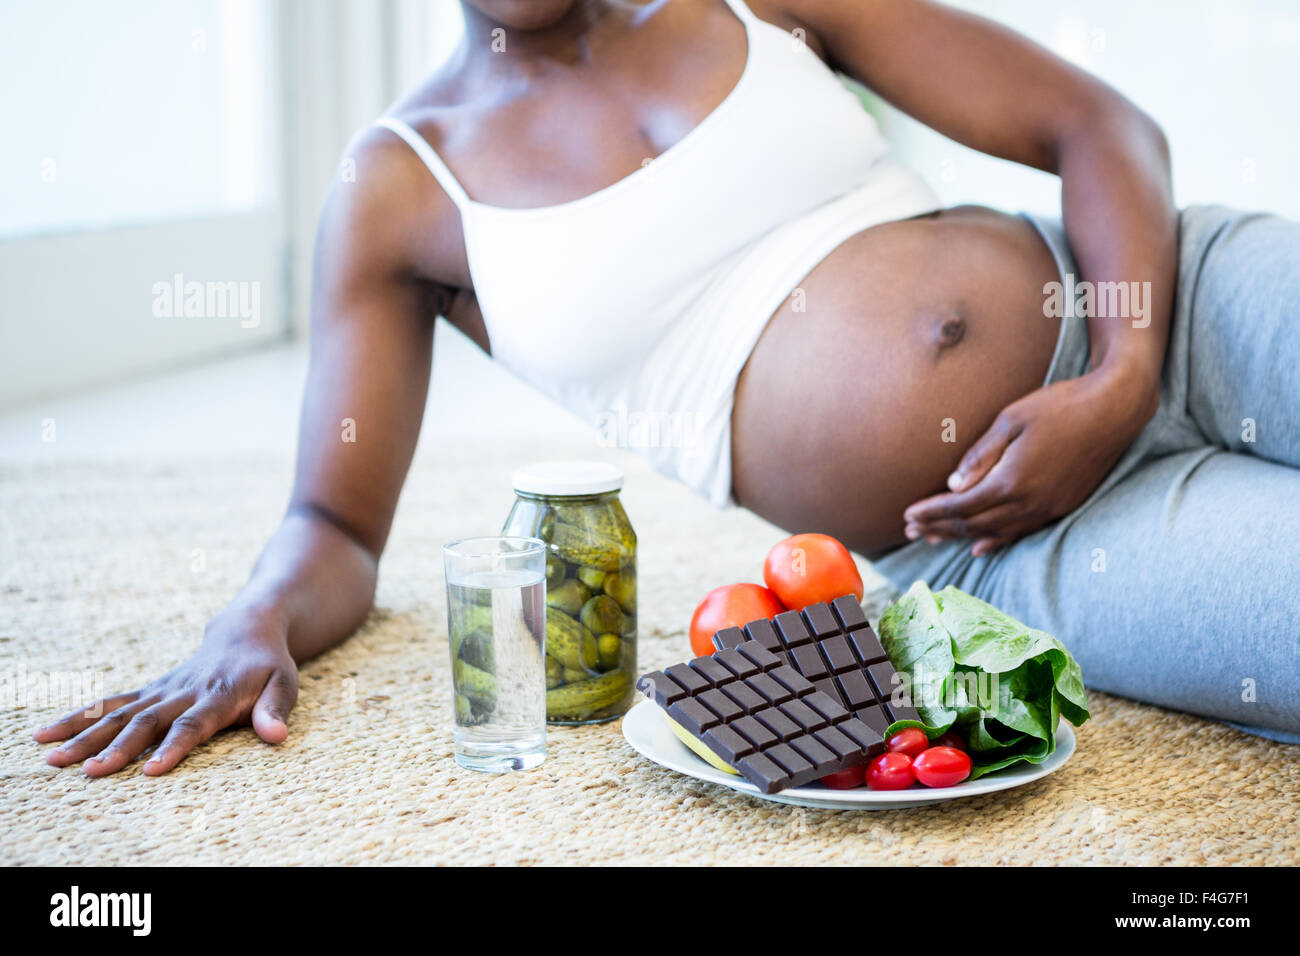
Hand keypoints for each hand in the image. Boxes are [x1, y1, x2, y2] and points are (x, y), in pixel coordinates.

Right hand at [33, 606, 297, 776]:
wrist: (245, 629)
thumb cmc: (268, 665)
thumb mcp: (284, 684)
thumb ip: (275, 710)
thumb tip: (277, 736)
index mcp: (217, 696)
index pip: (193, 724)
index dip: (173, 747)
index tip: (151, 770)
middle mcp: (184, 693)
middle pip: (147, 722)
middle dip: (117, 748)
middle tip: (90, 772)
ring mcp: (162, 691)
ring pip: (119, 714)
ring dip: (85, 735)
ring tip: (51, 758)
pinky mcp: (149, 691)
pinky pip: (110, 704)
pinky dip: (79, 717)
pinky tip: (48, 734)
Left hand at [903, 366, 1157, 555]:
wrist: (1114, 410)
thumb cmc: (1059, 406)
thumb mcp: (1010, 421)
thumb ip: (980, 456)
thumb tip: (953, 486)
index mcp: (1011, 481)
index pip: (959, 507)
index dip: (931, 513)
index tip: (907, 515)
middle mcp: (1028, 503)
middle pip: (973, 524)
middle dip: (939, 527)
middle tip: (911, 530)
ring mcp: (1047, 509)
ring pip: (995, 532)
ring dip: (962, 536)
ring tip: (934, 538)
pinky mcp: (1062, 508)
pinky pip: (1021, 533)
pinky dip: (996, 541)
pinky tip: (980, 547)